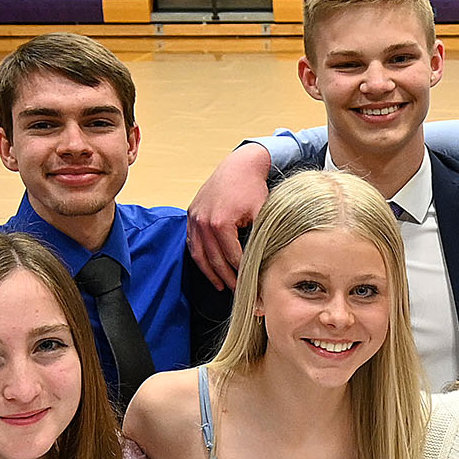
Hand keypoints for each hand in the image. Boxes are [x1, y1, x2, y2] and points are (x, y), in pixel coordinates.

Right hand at [187, 143, 273, 291]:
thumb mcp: (262, 213)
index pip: (233, 258)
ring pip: (200, 254)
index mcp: (221, 223)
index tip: (252, 287)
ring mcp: (195, 218)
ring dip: (211, 273)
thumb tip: (266, 263)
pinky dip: (200, 257)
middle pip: (215, 260)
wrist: (239, 165)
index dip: (244, 275)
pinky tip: (209, 268)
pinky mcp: (191, 214)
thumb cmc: (253, 187)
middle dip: (228, 279)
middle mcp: (203, 222)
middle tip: (240, 293)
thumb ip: (261, 238)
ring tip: (222, 286)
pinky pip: (193, 243)